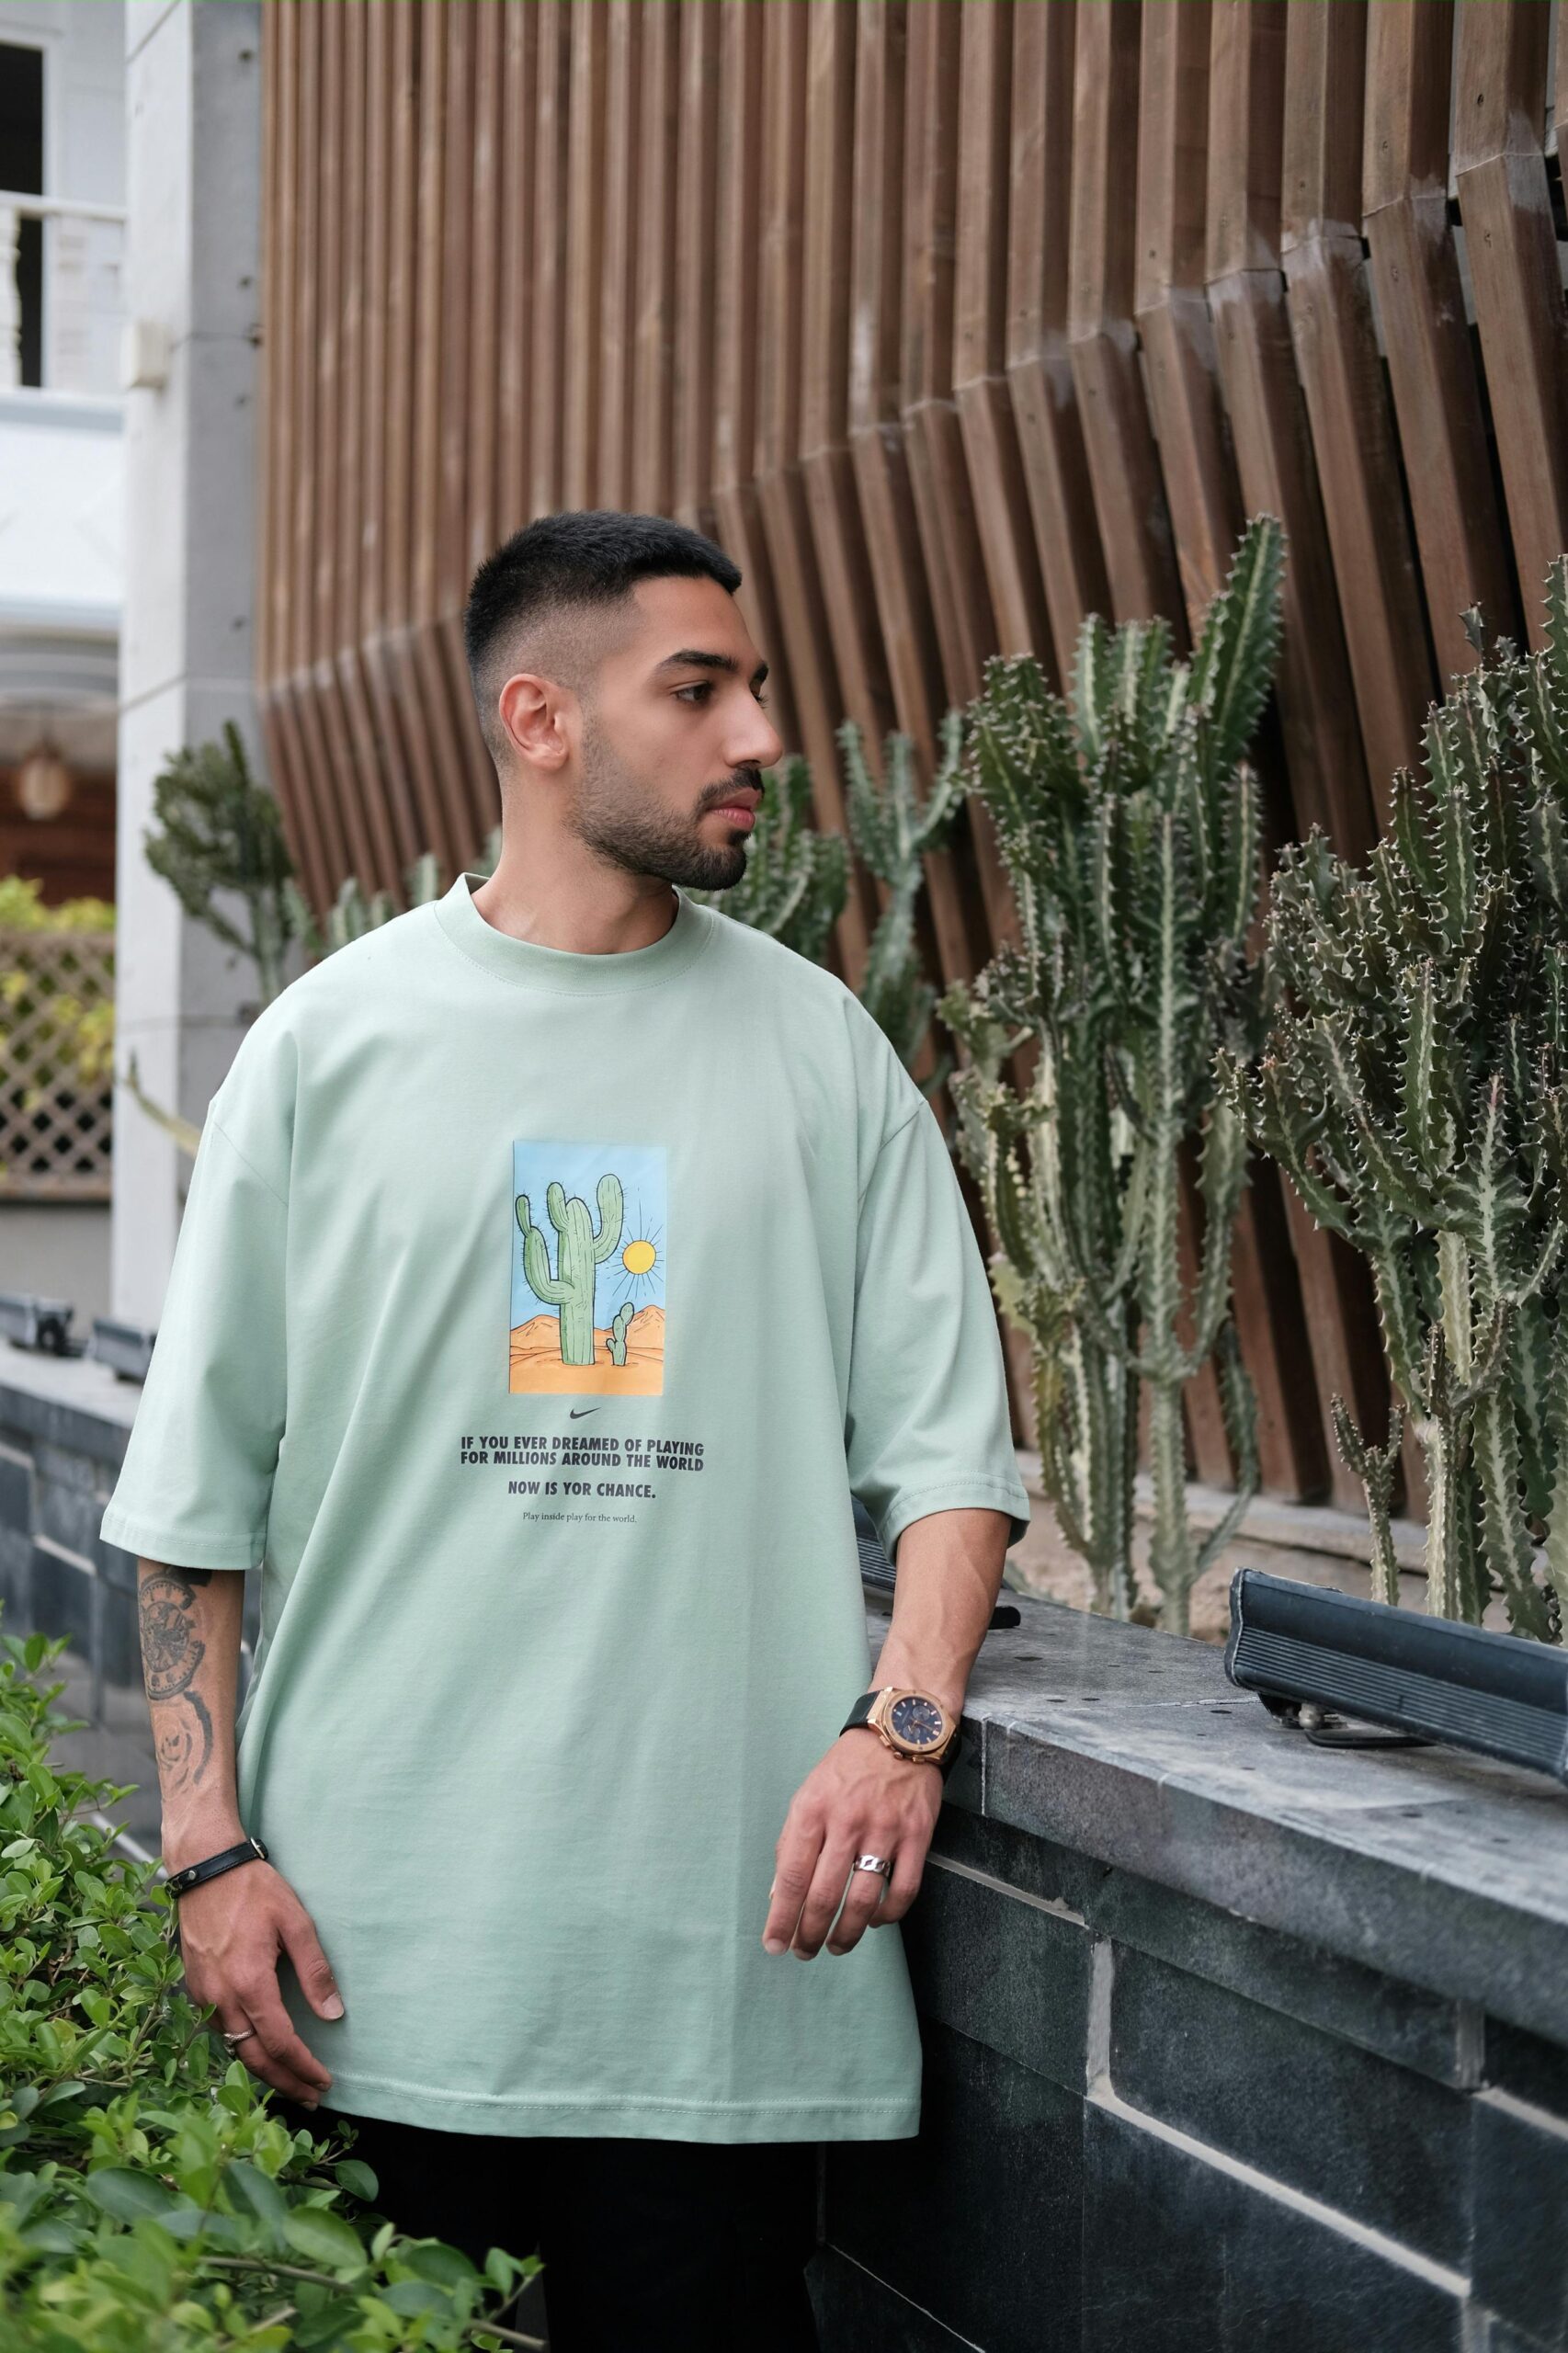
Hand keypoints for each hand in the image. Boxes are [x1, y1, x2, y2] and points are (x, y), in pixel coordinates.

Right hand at [171, 1856, 344, 2105]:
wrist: (205, 1868)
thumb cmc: (253, 1889)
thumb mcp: (295, 1922)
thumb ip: (315, 1971)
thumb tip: (333, 2014)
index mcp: (250, 1983)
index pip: (280, 2043)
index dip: (303, 2068)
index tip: (324, 2082)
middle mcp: (221, 1997)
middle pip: (254, 2058)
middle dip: (284, 2083)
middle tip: (310, 2099)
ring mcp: (203, 1995)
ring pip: (233, 2048)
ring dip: (262, 2070)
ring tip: (289, 2082)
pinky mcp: (194, 1988)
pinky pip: (220, 2030)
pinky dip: (241, 2047)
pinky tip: (259, 2048)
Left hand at [761, 1728, 944, 1959]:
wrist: (899, 1731)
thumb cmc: (848, 1767)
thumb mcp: (808, 1794)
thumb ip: (793, 1842)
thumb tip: (780, 1893)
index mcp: (812, 1810)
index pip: (792, 1876)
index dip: (782, 1917)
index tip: (775, 1943)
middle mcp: (847, 1821)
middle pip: (824, 1894)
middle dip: (810, 1933)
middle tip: (804, 1951)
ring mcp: (884, 1830)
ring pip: (862, 1900)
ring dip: (846, 1933)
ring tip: (836, 1946)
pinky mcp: (917, 1835)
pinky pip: (903, 1890)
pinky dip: (888, 1915)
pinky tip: (875, 1921)